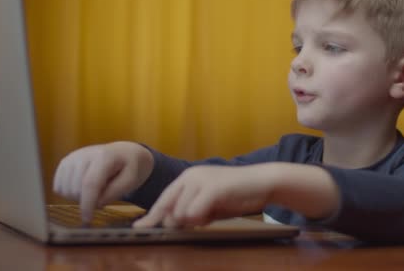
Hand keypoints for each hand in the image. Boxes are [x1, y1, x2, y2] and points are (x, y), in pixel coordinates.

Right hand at [52, 141, 153, 221]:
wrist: (123, 153)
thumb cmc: (128, 168)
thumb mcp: (131, 181)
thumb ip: (115, 192)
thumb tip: (96, 204)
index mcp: (104, 156)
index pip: (90, 183)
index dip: (87, 204)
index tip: (87, 219)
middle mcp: (84, 154)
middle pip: (75, 189)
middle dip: (87, 200)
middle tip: (103, 194)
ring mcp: (72, 157)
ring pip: (64, 190)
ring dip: (78, 197)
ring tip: (95, 189)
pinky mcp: (65, 162)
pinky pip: (58, 187)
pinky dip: (69, 192)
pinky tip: (84, 187)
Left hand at [133, 164, 273, 227]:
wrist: (263, 182)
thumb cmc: (237, 194)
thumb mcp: (209, 205)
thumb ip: (191, 212)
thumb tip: (173, 224)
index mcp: (187, 178)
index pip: (164, 200)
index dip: (152, 217)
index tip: (140, 229)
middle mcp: (190, 176)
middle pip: (169, 209)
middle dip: (178, 222)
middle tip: (201, 219)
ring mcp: (200, 180)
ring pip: (181, 214)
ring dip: (196, 221)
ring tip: (215, 211)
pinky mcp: (211, 188)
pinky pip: (194, 214)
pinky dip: (202, 218)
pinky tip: (216, 211)